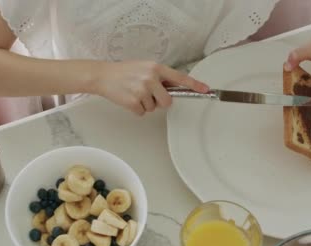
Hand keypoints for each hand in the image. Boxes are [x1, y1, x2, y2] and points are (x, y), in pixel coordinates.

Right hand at [94, 61, 208, 114]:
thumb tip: (174, 88)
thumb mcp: (145, 68)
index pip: (180, 78)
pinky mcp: (133, 102)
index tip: (206, 89)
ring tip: (134, 92)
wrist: (103, 76)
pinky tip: (128, 98)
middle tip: (148, 94)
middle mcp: (151, 78)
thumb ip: (160, 76)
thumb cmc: (125, 72)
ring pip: (154, 108)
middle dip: (160, 101)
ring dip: (146, 104)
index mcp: (156, 68)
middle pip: (168, 101)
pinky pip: (143, 113)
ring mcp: (142, 91)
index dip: (194, 85)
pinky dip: (136, 109)